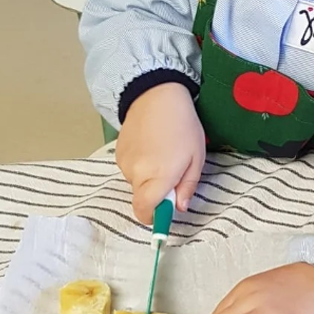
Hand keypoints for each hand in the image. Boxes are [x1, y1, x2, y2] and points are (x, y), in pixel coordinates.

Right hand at [116, 82, 205, 223]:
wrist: (156, 96)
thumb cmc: (183, 126)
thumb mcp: (196, 158)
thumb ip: (187, 187)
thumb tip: (179, 208)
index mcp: (158, 177)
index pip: (146, 212)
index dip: (155, 218)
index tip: (165, 213)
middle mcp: (136, 174)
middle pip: (141, 200)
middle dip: (156, 195)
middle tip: (172, 175)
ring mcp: (124, 163)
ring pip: (135, 184)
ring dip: (148, 178)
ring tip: (163, 153)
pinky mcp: (117, 153)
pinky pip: (130, 170)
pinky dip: (140, 165)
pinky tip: (151, 146)